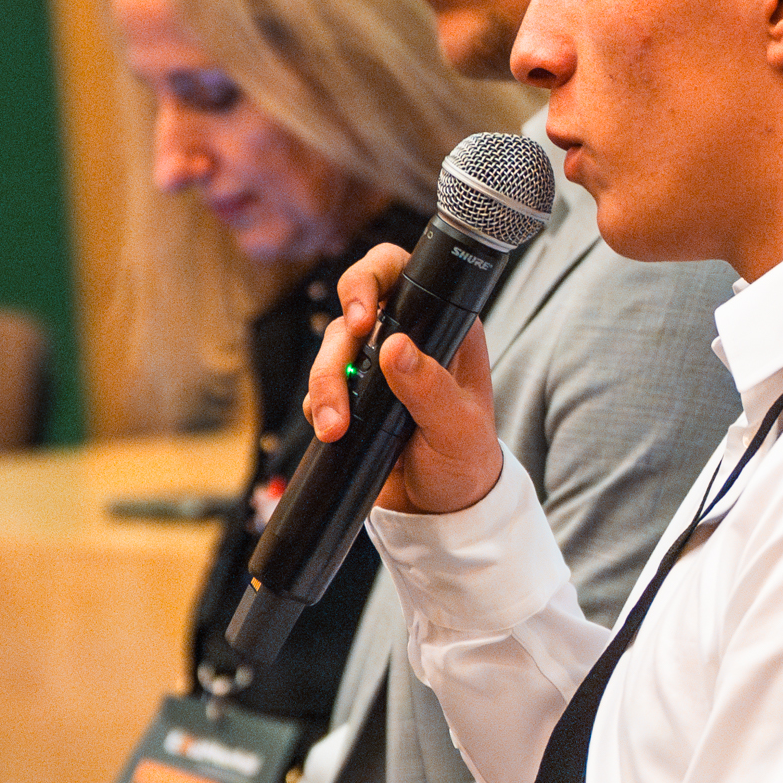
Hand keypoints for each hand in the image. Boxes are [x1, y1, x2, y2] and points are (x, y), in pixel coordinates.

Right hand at [304, 243, 504, 515]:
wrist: (441, 507)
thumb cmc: (465, 459)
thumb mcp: (457, 427)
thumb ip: (430, 388)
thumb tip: (397, 348)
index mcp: (444, 328)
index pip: (401, 275)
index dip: (371, 279)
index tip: (363, 317)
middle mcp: (407, 336)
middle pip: (353, 312)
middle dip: (338, 346)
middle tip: (340, 375)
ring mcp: (374, 366)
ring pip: (331, 350)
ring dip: (325, 385)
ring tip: (335, 427)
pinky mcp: (350, 395)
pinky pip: (318, 388)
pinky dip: (317, 407)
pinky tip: (332, 432)